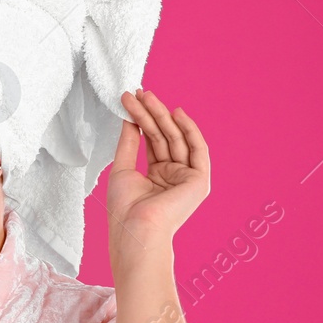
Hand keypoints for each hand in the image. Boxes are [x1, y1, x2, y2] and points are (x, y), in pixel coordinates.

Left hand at [107, 88, 210, 261]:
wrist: (135, 229)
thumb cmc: (125, 209)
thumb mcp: (123, 169)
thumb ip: (129, 143)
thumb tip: (129, 118)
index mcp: (158, 178)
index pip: (152, 142)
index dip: (142, 120)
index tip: (130, 101)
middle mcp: (174, 177)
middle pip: (164, 137)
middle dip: (151, 113)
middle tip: (138, 92)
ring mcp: (187, 178)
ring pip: (176, 139)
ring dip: (162, 116)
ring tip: (146, 96)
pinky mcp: (200, 180)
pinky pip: (197, 149)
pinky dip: (189, 129)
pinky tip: (176, 112)